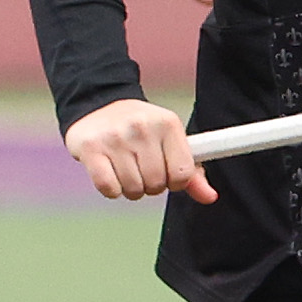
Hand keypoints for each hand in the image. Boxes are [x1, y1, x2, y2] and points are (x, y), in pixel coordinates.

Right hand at [65, 97, 215, 203]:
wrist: (99, 104)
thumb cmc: (141, 130)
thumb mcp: (170, 142)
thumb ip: (191, 172)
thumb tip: (210, 197)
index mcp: (168, 124)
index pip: (183, 174)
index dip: (175, 182)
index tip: (166, 174)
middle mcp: (142, 127)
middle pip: (157, 185)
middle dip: (151, 186)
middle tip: (142, 170)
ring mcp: (115, 137)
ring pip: (133, 189)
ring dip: (130, 189)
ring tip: (126, 170)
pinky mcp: (91, 148)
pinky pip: (108, 188)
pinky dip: (111, 190)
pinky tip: (110, 173)